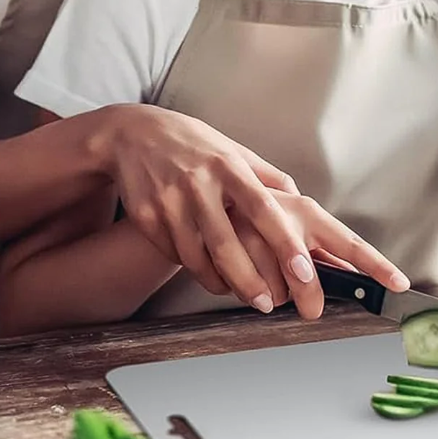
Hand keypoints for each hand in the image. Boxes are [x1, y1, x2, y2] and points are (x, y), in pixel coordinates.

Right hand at [104, 105, 409, 318]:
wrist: (132, 133)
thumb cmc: (195, 144)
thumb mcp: (233, 149)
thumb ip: (266, 176)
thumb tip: (300, 197)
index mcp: (229, 166)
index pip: (263, 209)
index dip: (284, 242)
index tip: (304, 272)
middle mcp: (199, 183)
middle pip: (227, 244)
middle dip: (249, 281)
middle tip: (268, 305)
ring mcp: (169, 201)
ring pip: (197, 258)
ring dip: (220, 282)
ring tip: (239, 292)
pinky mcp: (145, 217)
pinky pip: (174, 256)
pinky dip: (195, 269)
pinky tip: (207, 272)